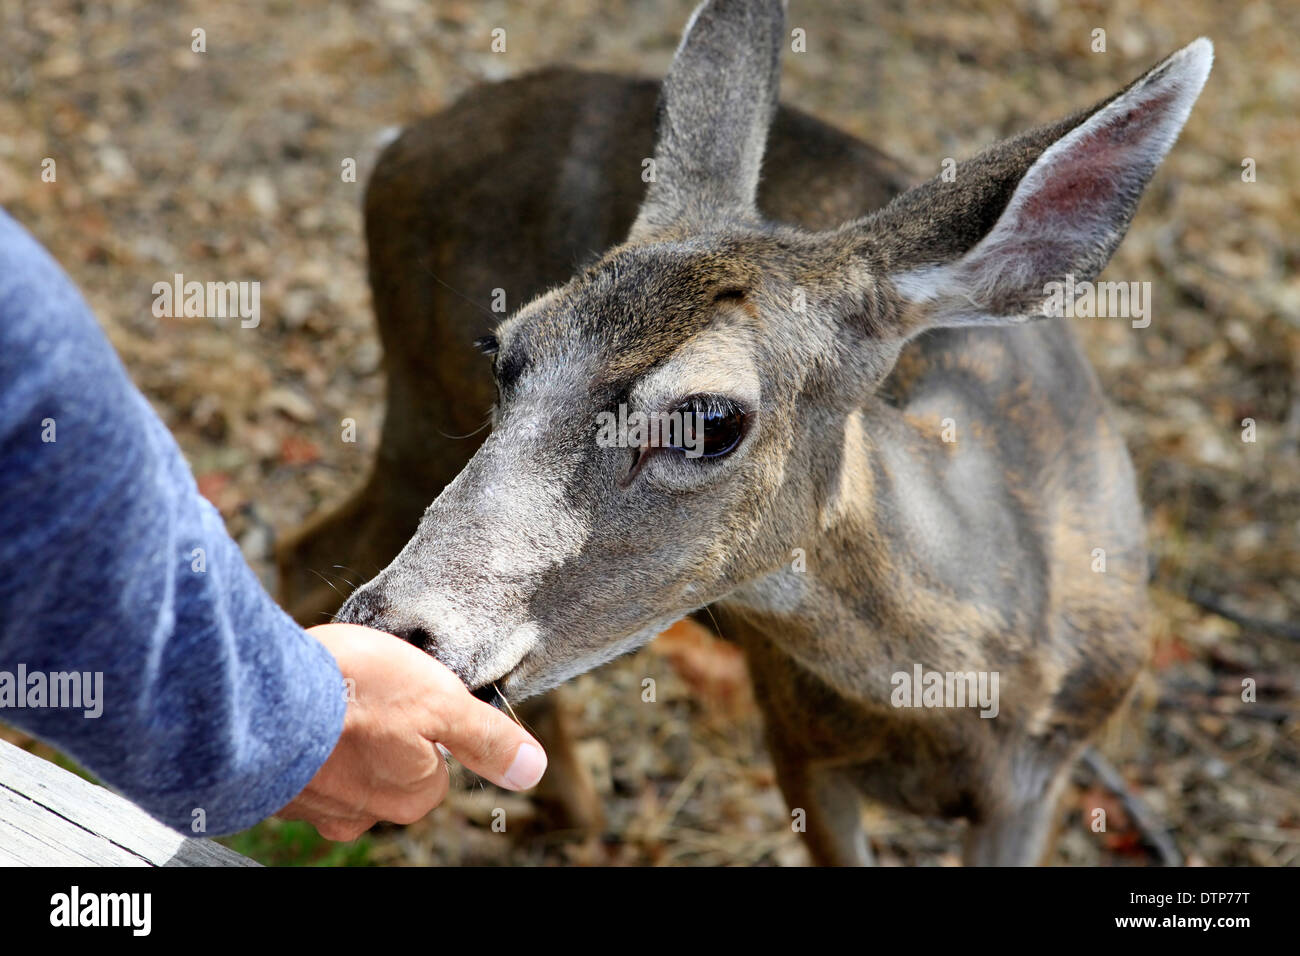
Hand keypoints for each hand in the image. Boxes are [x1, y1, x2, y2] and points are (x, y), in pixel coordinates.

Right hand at [277, 622, 546, 840]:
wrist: (253, 698)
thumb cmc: (352, 693)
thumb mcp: (440, 701)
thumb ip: (487, 739)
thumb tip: (531, 769)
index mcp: (411, 796)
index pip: (436, 762)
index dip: (423, 719)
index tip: (403, 693)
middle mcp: (362, 816)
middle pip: (389, 767)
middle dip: (378, 730)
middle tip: (361, 689)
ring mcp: (312, 808)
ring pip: (340, 766)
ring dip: (335, 734)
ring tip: (326, 695)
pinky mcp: (270, 792)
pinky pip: (296, 764)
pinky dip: (298, 739)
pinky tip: (295, 709)